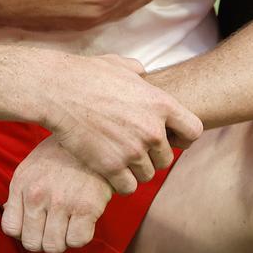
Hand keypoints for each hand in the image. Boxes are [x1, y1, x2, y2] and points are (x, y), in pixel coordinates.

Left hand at [2, 136, 111, 252]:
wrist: (93, 136)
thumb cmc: (61, 154)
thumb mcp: (32, 166)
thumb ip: (19, 194)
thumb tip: (9, 218)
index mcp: (21, 183)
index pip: (10, 228)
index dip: (24, 230)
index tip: (36, 223)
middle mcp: (37, 193)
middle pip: (32, 243)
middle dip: (43, 238)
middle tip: (55, 223)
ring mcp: (61, 202)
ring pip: (54, 247)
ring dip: (62, 238)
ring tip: (68, 220)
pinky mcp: (86, 208)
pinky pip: (76, 241)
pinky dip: (80, 235)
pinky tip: (82, 217)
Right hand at [39, 51, 201, 194]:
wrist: (58, 89)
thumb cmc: (87, 74)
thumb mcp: (120, 65)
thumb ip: (139, 73)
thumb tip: (144, 75)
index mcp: (160, 103)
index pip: (194, 131)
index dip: (182, 136)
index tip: (170, 137)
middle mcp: (151, 129)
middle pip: (167, 158)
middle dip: (153, 155)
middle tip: (134, 147)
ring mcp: (132, 150)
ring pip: (147, 174)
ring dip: (135, 169)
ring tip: (119, 156)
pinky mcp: (111, 166)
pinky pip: (129, 187)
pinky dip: (120, 182)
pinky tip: (109, 169)